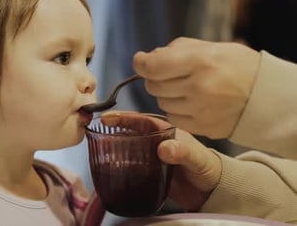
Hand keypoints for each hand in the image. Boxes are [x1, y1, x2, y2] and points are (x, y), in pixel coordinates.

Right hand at [101, 111, 221, 210]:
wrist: (213, 192)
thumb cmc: (208, 168)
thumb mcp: (197, 158)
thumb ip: (183, 152)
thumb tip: (164, 148)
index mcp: (165, 131)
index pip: (140, 120)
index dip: (123, 117)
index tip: (107, 117)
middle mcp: (156, 142)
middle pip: (129, 132)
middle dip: (112, 130)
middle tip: (96, 131)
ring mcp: (151, 157)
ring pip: (127, 148)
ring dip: (113, 147)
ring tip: (99, 149)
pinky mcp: (149, 172)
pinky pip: (130, 166)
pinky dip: (119, 166)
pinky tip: (111, 169)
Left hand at [133, 37, 260, 138]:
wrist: (266, 96)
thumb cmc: (236, 66)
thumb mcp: (211, 47)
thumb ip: (177, 50)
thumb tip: (149, 57)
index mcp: (201, 62)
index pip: (153, 66)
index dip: (141, 63)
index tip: (140, 60)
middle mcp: (199, 87)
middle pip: (153, 85)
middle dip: (156, 78)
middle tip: (168, 74)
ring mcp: (200, 110)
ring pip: (161, 103)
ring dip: (166, 95)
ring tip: (184, 88)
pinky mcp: (202, 127)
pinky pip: (173, 119)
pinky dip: (175, 110)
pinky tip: (189, 102)